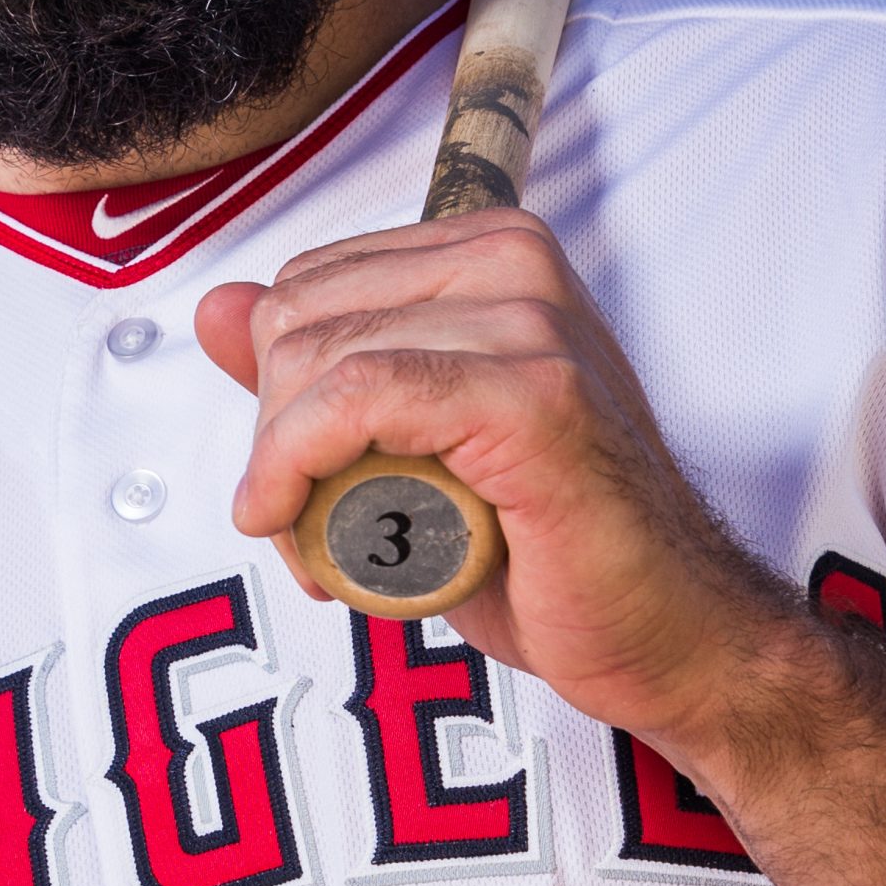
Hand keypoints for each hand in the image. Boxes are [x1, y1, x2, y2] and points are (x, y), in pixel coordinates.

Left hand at [195, 210, 790, 765]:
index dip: (276, 395)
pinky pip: (360, 397)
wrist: (667, 631)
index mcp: (491, 253)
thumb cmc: (549, 550)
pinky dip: (298, 462)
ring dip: (285, 471)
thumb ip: (317, 373)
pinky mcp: (534, 393)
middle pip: (300, 319)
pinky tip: (291, 523)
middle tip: (306, 528)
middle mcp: (516, 262)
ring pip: (321, 360)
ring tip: (322, 550)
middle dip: (272, 435)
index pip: (308, 286)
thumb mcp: (405, 446)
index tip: (294, 482)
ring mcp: (532, 321)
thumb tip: (219, 304)